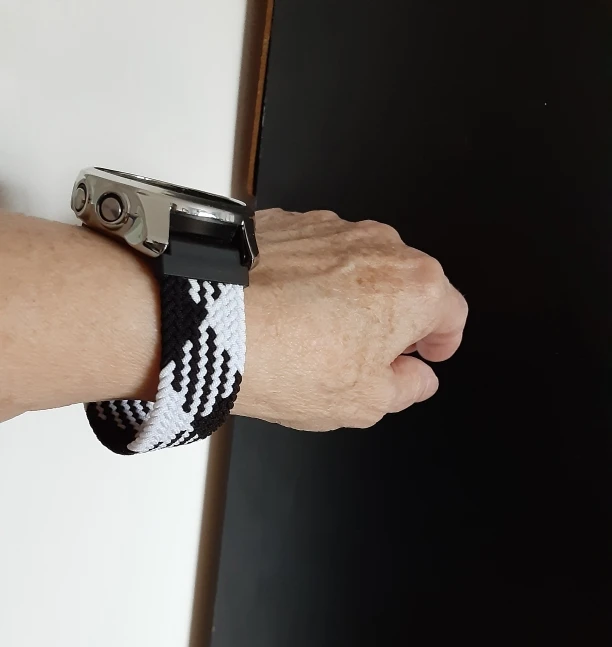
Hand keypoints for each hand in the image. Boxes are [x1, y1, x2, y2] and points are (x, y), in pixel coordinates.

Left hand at [234, 209, 467, 430]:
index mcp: (416, 288)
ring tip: (316, 339)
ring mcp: (333, 229)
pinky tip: (286, 314)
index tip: (429, 354)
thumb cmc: (289, 359)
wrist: (211, 322)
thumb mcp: (365, 402)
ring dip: (351, 299)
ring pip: (358, 268)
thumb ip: (405, 389)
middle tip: (369, 356)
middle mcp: (381, 246)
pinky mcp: (288, 224)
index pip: (452, 313)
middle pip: (406, 286)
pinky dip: (310, 281)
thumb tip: (416, 380)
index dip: (443, 341)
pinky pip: (314, 255)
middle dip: (395, 321)